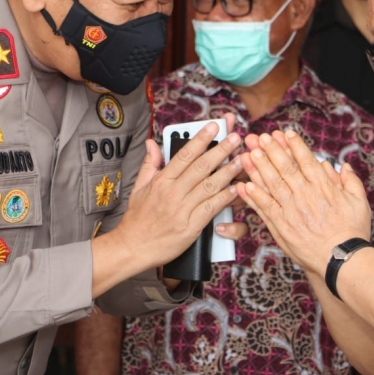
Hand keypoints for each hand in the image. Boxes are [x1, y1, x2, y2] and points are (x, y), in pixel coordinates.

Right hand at [115, 122, 243, 267]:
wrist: (132, 247)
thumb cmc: (137, 219)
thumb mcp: (138, 188)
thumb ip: (149, 164)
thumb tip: (152, 143)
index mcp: (161, 181)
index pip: (184, 155)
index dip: (201, 139)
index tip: (214, 127)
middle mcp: (172, 192)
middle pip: (201, 167)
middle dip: (221, 150)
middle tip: (236, 137)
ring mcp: (182, 210)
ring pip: (209, 186)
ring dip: (228, 172)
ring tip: (241, 159)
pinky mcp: (190, 227)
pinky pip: (210, 208)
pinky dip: (224, 198)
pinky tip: (235, 189)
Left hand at [236, 130, 370, 275]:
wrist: (341, 259)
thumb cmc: (352, 232)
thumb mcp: (360, 203)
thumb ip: (351, 182)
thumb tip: (343, 166)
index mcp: (323, 187)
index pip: (306, 161)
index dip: (293, 145)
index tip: (283, 133)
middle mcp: (305, 195)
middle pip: (285, 168)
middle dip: (271, 150)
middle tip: (259, 137)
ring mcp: (291, 210)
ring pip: (272, 184)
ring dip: (258, 168)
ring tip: (248, 153)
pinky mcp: (282, 226)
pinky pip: (265, 208)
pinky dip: (254, 196)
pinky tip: (244, 184)